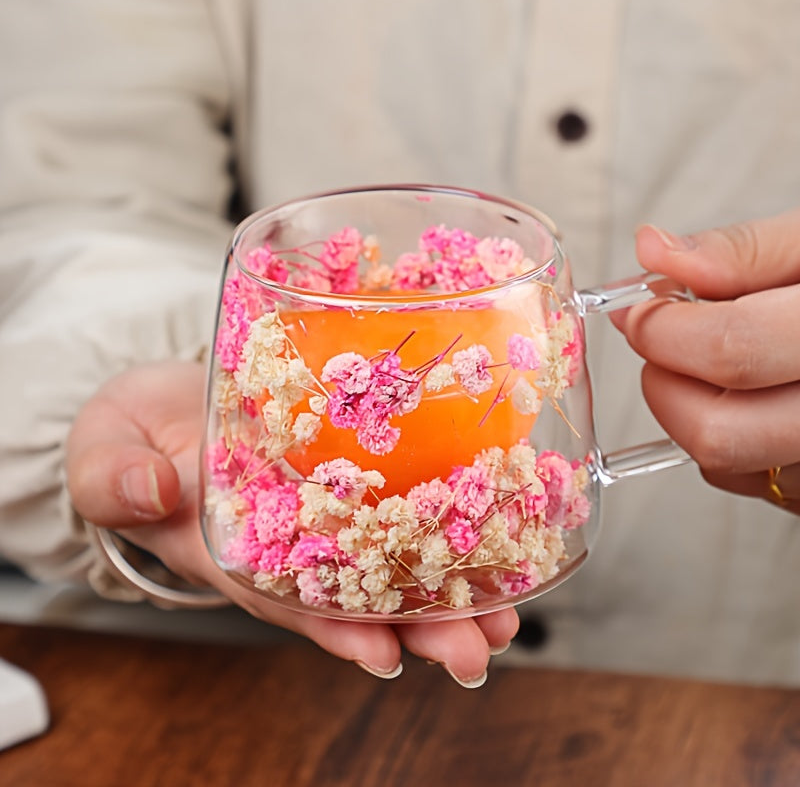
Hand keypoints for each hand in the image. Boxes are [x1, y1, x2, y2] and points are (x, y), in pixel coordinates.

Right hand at [66, 361, 518, 685]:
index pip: (288, 599)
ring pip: (392, 558)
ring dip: (449, 590)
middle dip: (418, 628)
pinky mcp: (348, 470)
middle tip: (478, 650)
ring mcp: (324, 508)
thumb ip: (115, 476)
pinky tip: (495, 527)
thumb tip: (153, 489)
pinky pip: (399, 497)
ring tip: (508, 615)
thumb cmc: (136, 432)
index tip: (384, 651)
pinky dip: (444, 517)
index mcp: (233, 550)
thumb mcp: (106, 449)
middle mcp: (292, 542)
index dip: (334, 626)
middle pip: (359, 594)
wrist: (168, 398)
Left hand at [615, 208, 799, 513]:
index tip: (640, 310)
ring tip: (720, 361)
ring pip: (723, 463)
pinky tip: (750, 395)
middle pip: (716, 433)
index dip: (664, 329)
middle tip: (668, 343)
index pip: (732, 350)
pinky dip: (724, 436)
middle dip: (666, 383)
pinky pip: (746, 480)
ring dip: (689, 410)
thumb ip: (742, 251)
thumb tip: (651, 249)